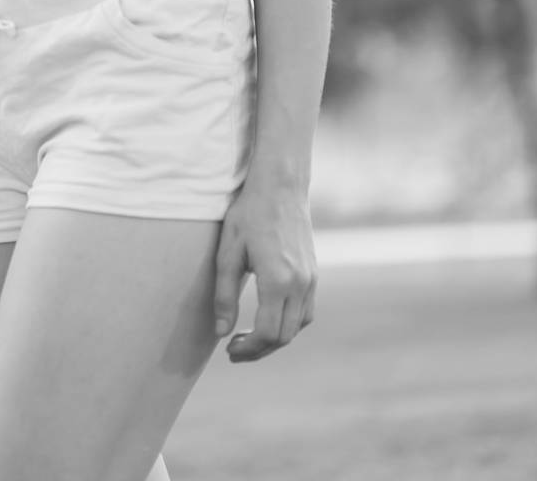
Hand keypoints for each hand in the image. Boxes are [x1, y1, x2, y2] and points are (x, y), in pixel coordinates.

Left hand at [211, 179, 316, 361]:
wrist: (281, 185)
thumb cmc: (249, 213)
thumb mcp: (228, 252)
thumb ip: (224, 294)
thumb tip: (221, 332)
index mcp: (278, 280)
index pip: (267, 333)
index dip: (248, 349)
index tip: (229, 351)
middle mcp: (300, 284)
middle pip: (284, 336)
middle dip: (259, 349)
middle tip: (234, 350)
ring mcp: (311, 279)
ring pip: (298, 326)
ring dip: (275, 338)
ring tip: (249, 337)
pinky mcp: (314, 273)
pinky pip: (306, 311)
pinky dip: (289, 322)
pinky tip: (269, 316)